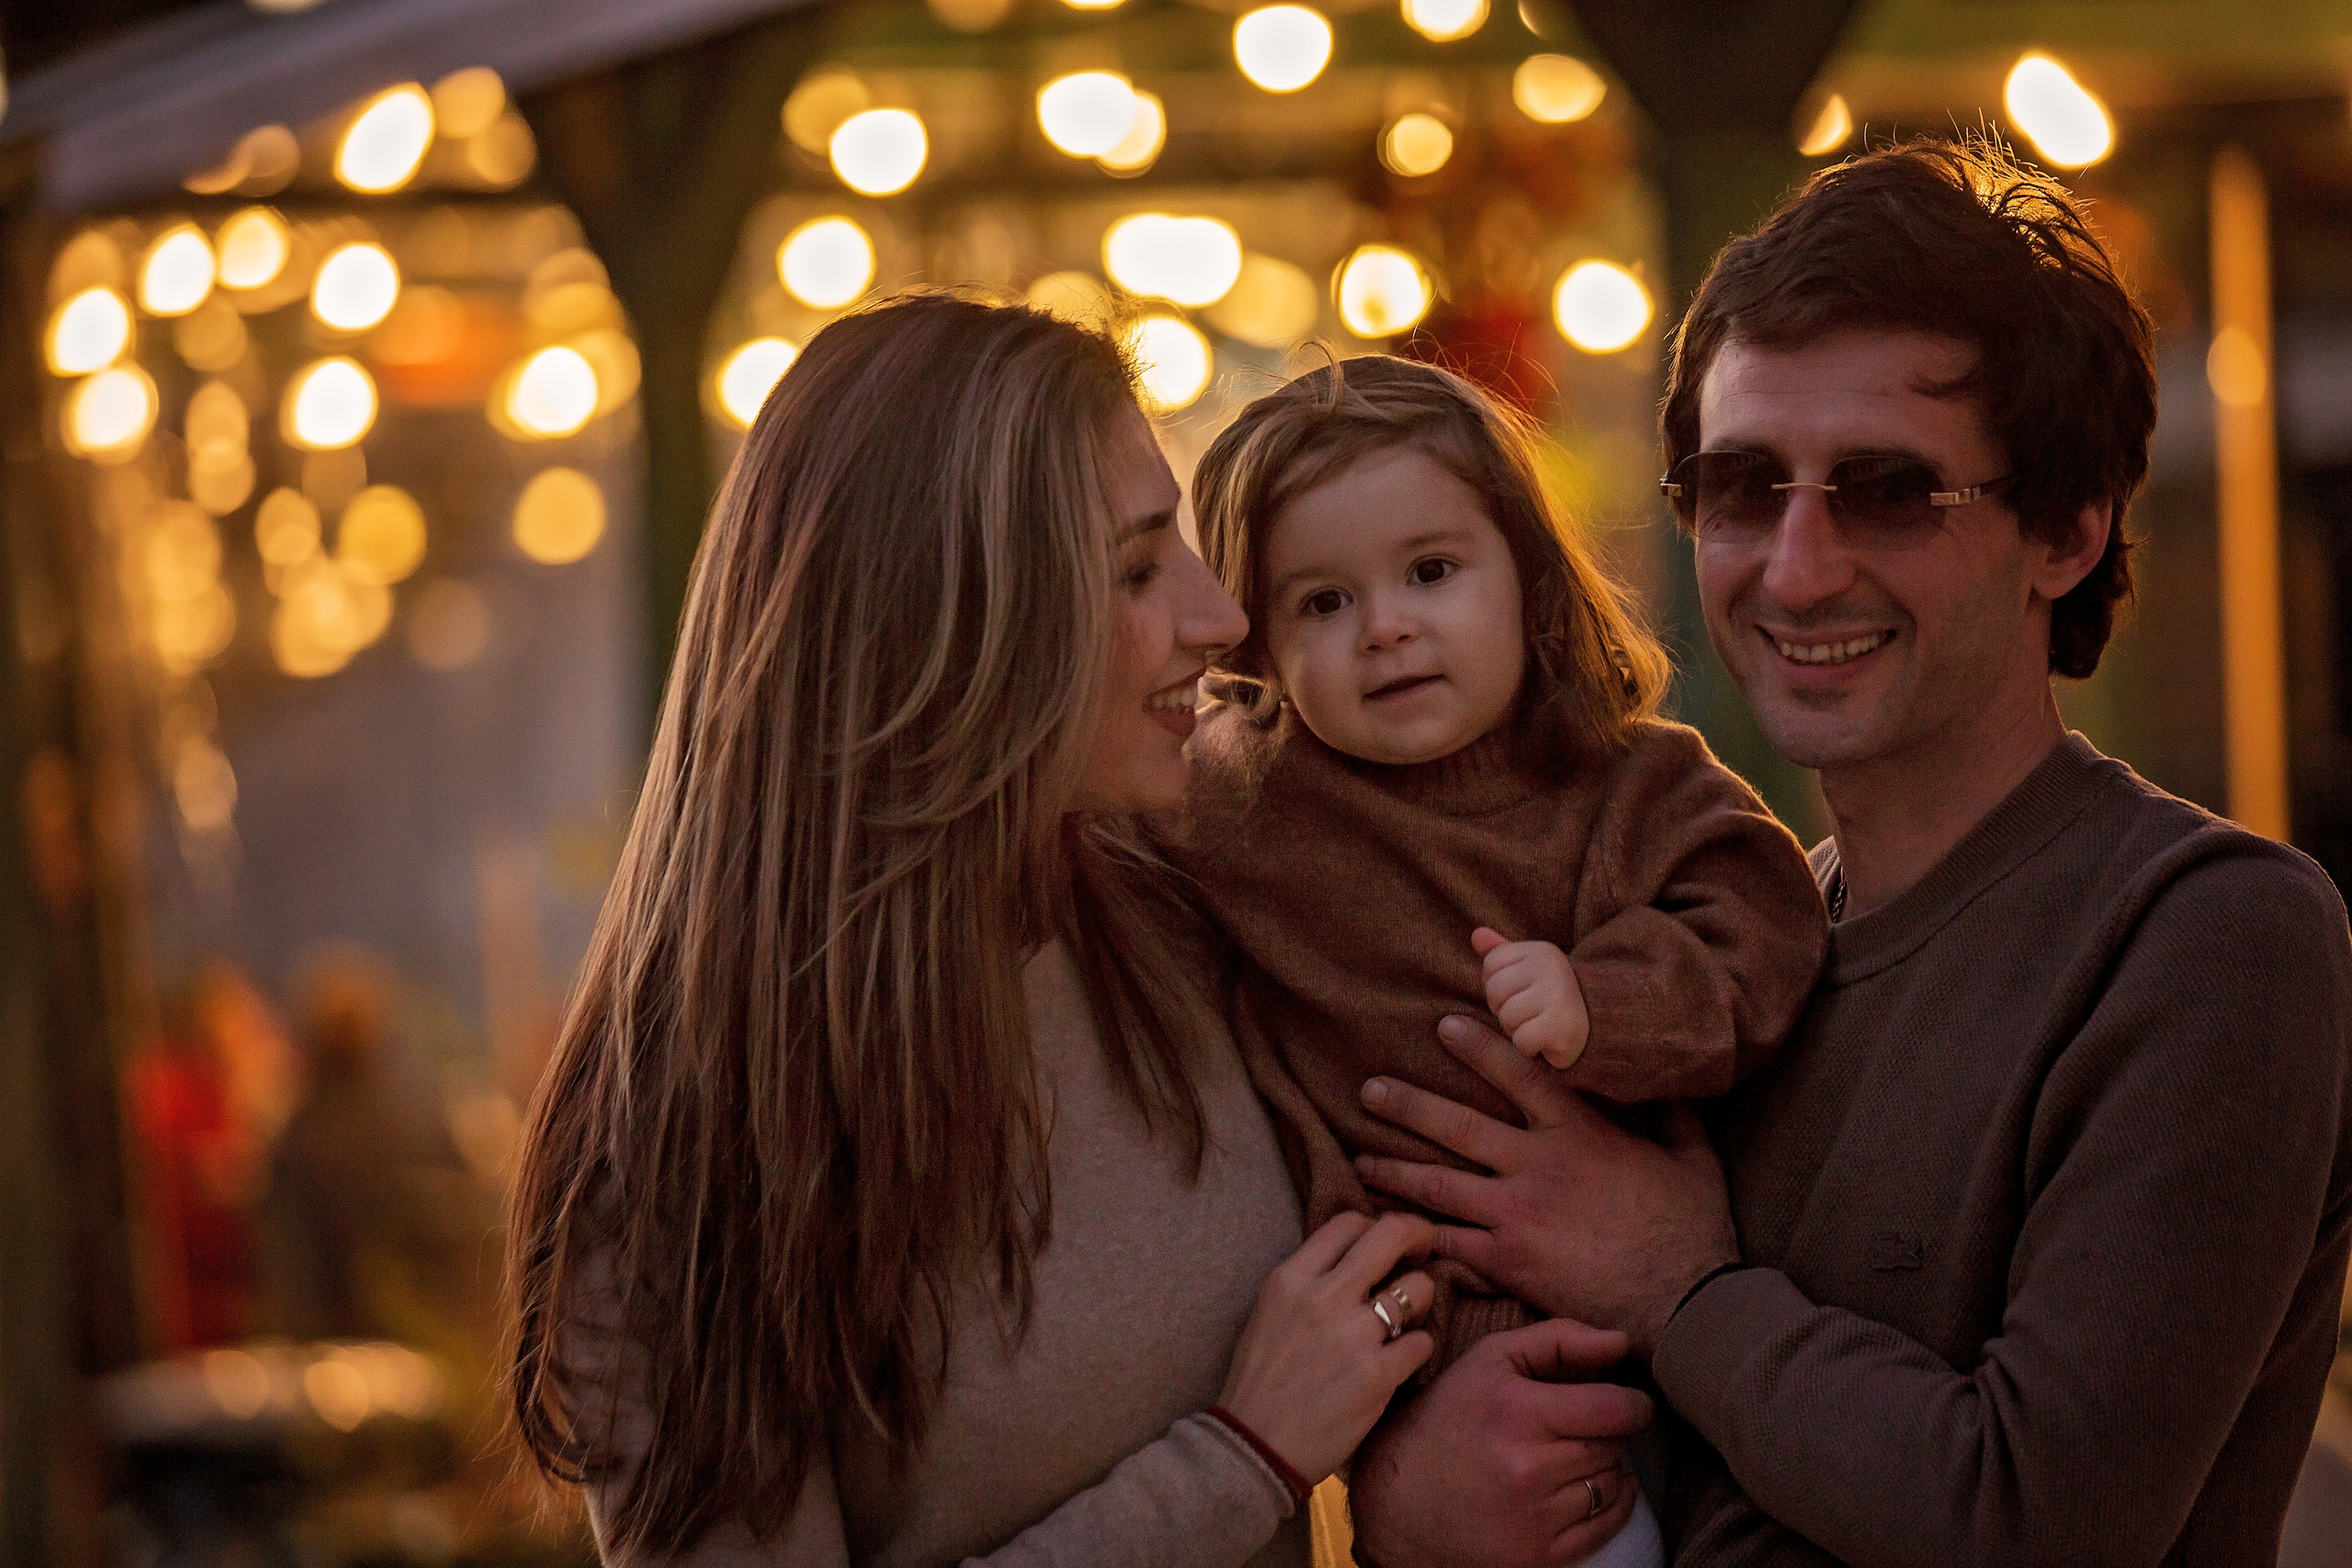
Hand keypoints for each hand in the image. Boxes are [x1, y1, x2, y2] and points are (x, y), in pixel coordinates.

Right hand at [1218, 1211, 1435, 1484]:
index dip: (1377, 1225)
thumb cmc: (1261, 1379)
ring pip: (1419, 1288)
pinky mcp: (1377, 1376)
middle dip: (1417, 1236)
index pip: (1348, 1221)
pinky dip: (1417, 1349)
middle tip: (1422, 1251)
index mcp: (1290, 1278)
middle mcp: (1322, 1297)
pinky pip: (1422, 1342)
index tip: (1386, 1244)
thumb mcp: (1271, 1310)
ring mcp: (1353, 1336)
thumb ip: (1310, 1280)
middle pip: (1390, 1235)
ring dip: (1421, 1299)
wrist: (1254, 1445)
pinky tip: (1400, 1360)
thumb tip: (1359, 1256)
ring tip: (1408, 1317)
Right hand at [1349, 1316, 1649, 1567]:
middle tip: (1583, 1427)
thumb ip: (1558, 1340)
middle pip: (1613, 1447)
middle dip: (1608, 1433)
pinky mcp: (1538, 1557)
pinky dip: (1608, 1506)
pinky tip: (1582, 1490)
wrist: (1397, 1502)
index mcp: (1515, 1412)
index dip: (1634, 1404)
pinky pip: (1604, 1527)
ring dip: (1605, 1469)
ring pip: (1612, 1485)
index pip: (1613, 1409)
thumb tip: (1621, 1342)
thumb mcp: (1489, 1360)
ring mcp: (1534, 1519)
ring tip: (1572, 1457)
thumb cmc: (1446, 1420)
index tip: (1631, 1403)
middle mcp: (1527, 1468)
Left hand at [1354, 1014, 1736, 1356]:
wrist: (1683, 1304)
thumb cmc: (1694, 1231)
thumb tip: (1675, 1080)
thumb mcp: (1693, 1160)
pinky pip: (1449, 1243)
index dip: (1479, 1047)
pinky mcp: (1508, 1263)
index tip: (1443, 1026)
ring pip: (1439, 1184)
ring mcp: (1517, 1216)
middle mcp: (1538, 1167)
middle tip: (1369, 1089)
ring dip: (1394, 1169)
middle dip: (1408, 1105)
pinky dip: (1416, 1235)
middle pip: (1458, 1126)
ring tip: (1359, 1160)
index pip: (1520, 1076)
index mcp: (1580, 1134)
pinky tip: (1387, 1229)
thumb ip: (1675, 1115)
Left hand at [1473, 927, 1590, 1069]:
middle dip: (1505, 1010)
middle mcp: (1552, 967)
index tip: (1522, 994)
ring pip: (1506, 1017)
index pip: (1491, 965)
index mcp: (1542, 951)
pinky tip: (1547, 1043)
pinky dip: (1529, 1048)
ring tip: (1540, 1027)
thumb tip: (1477, 935)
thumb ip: (1501, 953)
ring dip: (1517, 1031)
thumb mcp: (1527, 972)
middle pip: (1495, 990)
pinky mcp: (1560, 1025)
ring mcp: (1558, 994)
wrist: (1597, 1034)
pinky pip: (1521, 1040)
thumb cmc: (1552, 1002)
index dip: (1498, 987)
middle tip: (1532, 1015)